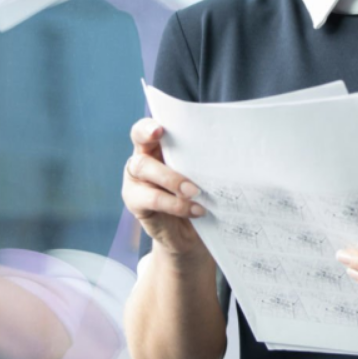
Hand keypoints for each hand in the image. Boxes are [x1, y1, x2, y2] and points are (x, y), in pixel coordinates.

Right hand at [121, 119, 208, 257]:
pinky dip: (177, 204)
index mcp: (155, 146)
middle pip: (141, 146)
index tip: (159, 129)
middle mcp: (141, 159)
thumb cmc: (196, 193)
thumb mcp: (197, 173)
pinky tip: (196, 209)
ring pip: (144, 169)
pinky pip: (153, 199)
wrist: (188, 231)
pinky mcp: (135, 202)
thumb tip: (222, 151)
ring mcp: (135, 181)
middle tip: (181, 165)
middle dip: (156, 148)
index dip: (147, 127)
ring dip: (173, 180)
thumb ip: (198, 159)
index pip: (144, 130)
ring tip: (196, 192)